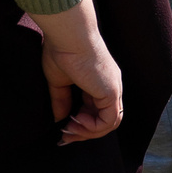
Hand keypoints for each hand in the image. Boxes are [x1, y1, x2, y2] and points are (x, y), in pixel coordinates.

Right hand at [27, 3, 123, 141]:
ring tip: (69, 129)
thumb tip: (60, 119)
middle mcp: (110, 86)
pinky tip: (75, 120)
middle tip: (65, 137)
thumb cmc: (61, 49)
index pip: (97, 111)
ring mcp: (113, 88)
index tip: (63, 130)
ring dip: (87, 132)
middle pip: (105, 120)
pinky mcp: (111, 91)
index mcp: (99, 81)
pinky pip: (109, 120)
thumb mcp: (59, 81)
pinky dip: (92, 127)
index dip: (82, 124)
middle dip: (84, 133)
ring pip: (110, 123)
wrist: (68, 35)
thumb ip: (62, 101)